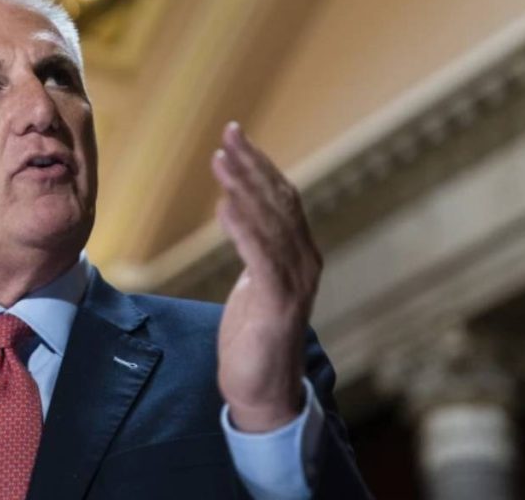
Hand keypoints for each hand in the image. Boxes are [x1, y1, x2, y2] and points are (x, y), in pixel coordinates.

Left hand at [211, 122, 321, 431]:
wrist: (264, 393)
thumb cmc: (254, 340)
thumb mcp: (256, 287)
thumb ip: (257, 253)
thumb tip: (244, 220)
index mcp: (299, 255)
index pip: (282, 199)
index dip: (260, 166)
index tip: (236, 137)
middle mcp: (304, 262)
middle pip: (280, 201)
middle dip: (253, 164)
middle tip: (228, 132)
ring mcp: (296, 283)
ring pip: (272, 223)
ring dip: (244, 188)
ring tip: (220, 159)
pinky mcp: (279, 304)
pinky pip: (261, 257)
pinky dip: (244, 228)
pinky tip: (225, 205)